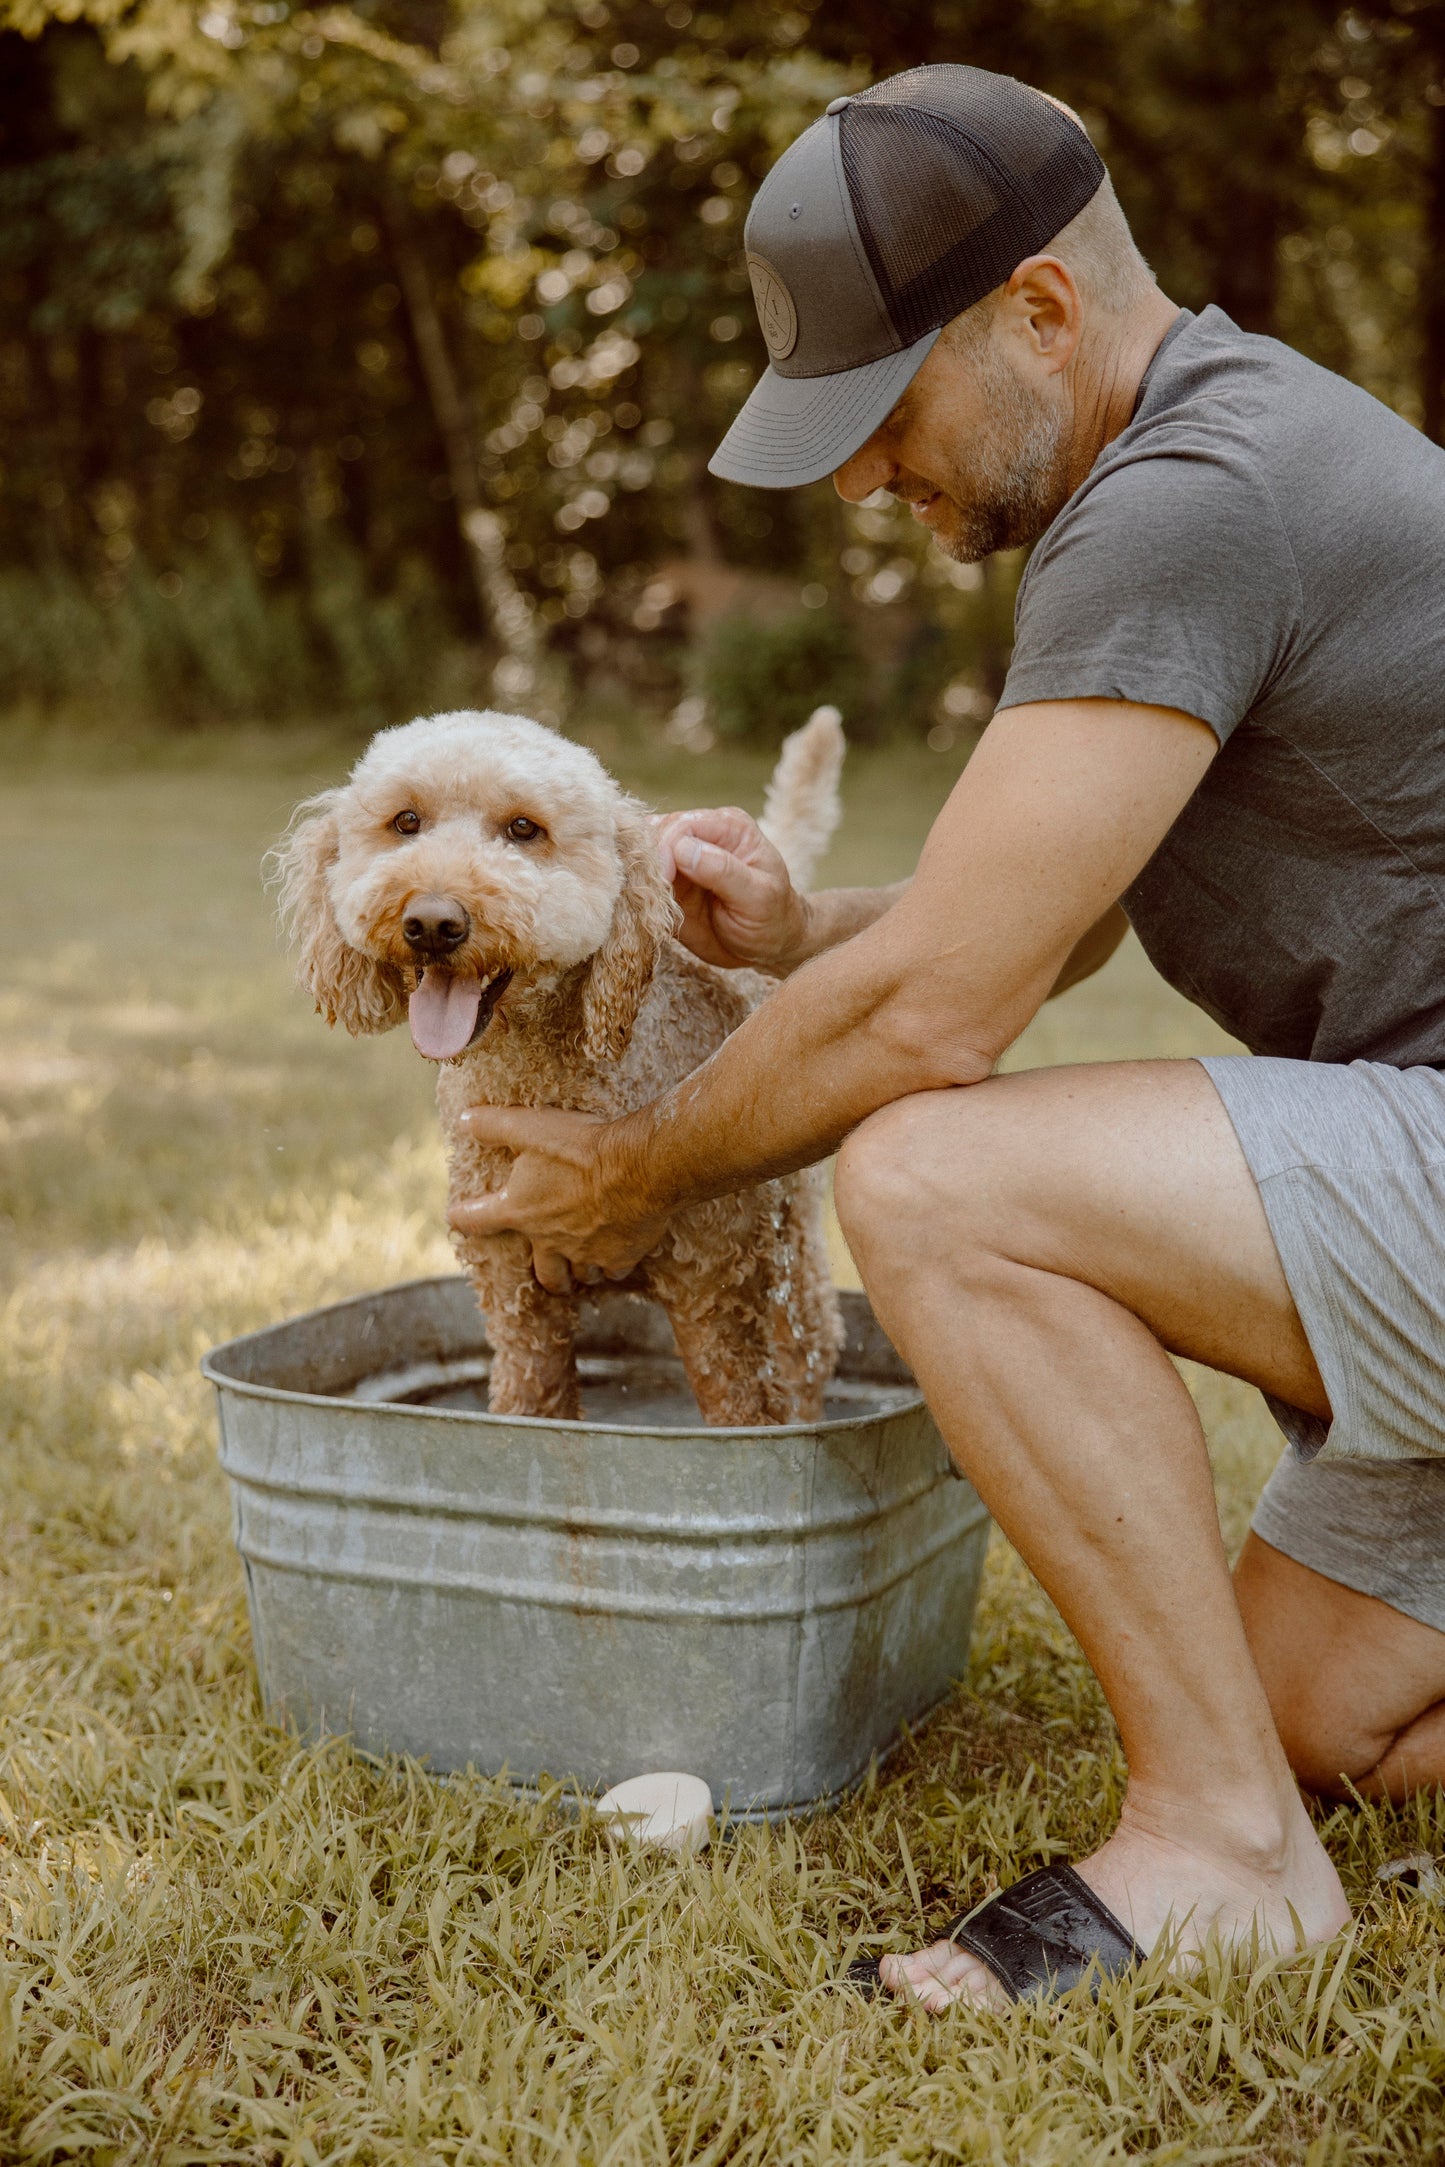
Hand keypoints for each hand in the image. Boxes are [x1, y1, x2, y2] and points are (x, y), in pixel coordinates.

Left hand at [447, 1104, 670, 1295]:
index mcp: (520, 1210)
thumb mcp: (530, 1126)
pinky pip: (613, 1271)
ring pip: (579, 1274)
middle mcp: (549, 1240)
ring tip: (584, 1269)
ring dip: (578, 1273)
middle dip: (545, 1276)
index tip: (455, 1218)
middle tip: (550, 1278)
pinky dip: (611, 1266)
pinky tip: (616, 1258)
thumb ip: (494, 1125)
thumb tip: (465, 1121)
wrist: (638, 1167)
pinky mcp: (620, 1256)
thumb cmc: (582, 1148)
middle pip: (544, 1272)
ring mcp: (586, 1253)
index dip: (463, 1217)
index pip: (478, 1218)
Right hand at [652, 806, 810, 972]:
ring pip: (641, 853)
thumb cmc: (772, 918)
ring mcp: (681, 858)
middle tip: (650, 894)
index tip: (664, 881)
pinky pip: (639, 877)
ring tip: (642, 900)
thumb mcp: (758, 897)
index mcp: (728, 827)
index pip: (682, 825)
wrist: (768, 946)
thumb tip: (684, 849)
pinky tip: (639, 906)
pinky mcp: (668, 881)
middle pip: (655, 834)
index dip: (667, 850)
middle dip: (647, 862)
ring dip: (636, 875)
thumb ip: (724, 871)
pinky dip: (633, 890)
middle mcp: (701, 835)